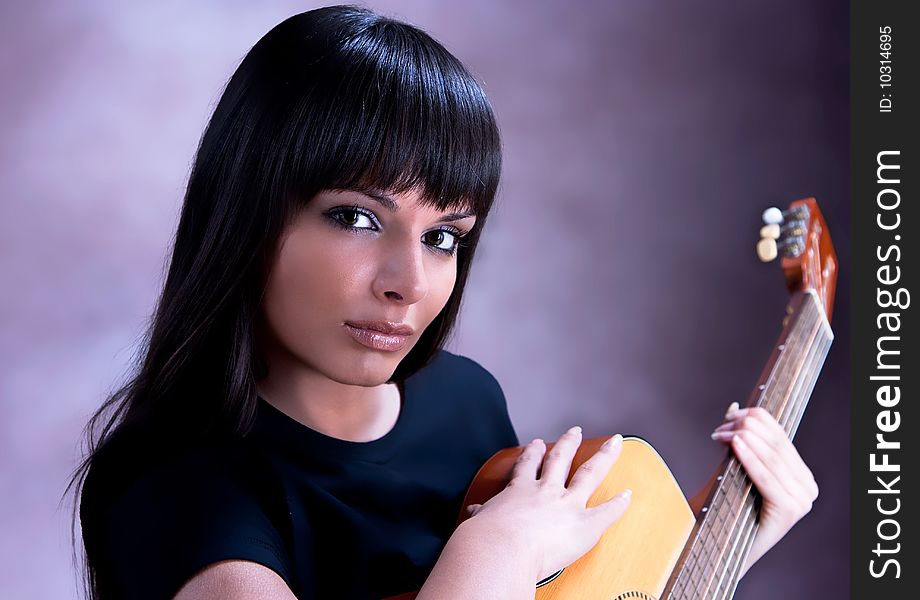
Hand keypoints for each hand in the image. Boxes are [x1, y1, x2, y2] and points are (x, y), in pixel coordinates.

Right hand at [463, 427, 631, 582]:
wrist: (499, 550)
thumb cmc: (485, 539)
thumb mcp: (479, 521)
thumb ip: (482, 514)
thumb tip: (475, 514)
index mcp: (519, 489)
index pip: (527, 465)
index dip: (533, 453)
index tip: (536, 444)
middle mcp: (545, 491)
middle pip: (560, 460)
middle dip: (569, 443)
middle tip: (576, 432)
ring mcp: (567, 504)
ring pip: (589, 474)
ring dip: (603, 457)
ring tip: (614, 443)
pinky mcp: (584, 524)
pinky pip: (606, 512)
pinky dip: (619, 504)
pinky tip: (628, 495)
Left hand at [710, 402, 818, 575]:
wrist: (720, 548)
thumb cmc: (725, 508)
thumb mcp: (733, 468)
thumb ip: (738, 440)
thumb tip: (734, 406)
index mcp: (800, 474)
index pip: (780, 435)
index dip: (755, 419)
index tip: (728, 415)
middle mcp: (808, 486)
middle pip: (776, 444)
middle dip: (745, 429)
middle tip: (719, 428)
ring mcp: (802, 500)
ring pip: (771, 458)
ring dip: (743, 440)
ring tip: (721, 433)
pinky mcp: (790, 510)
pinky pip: (767, 478)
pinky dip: (749, 459)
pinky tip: (735, 445)